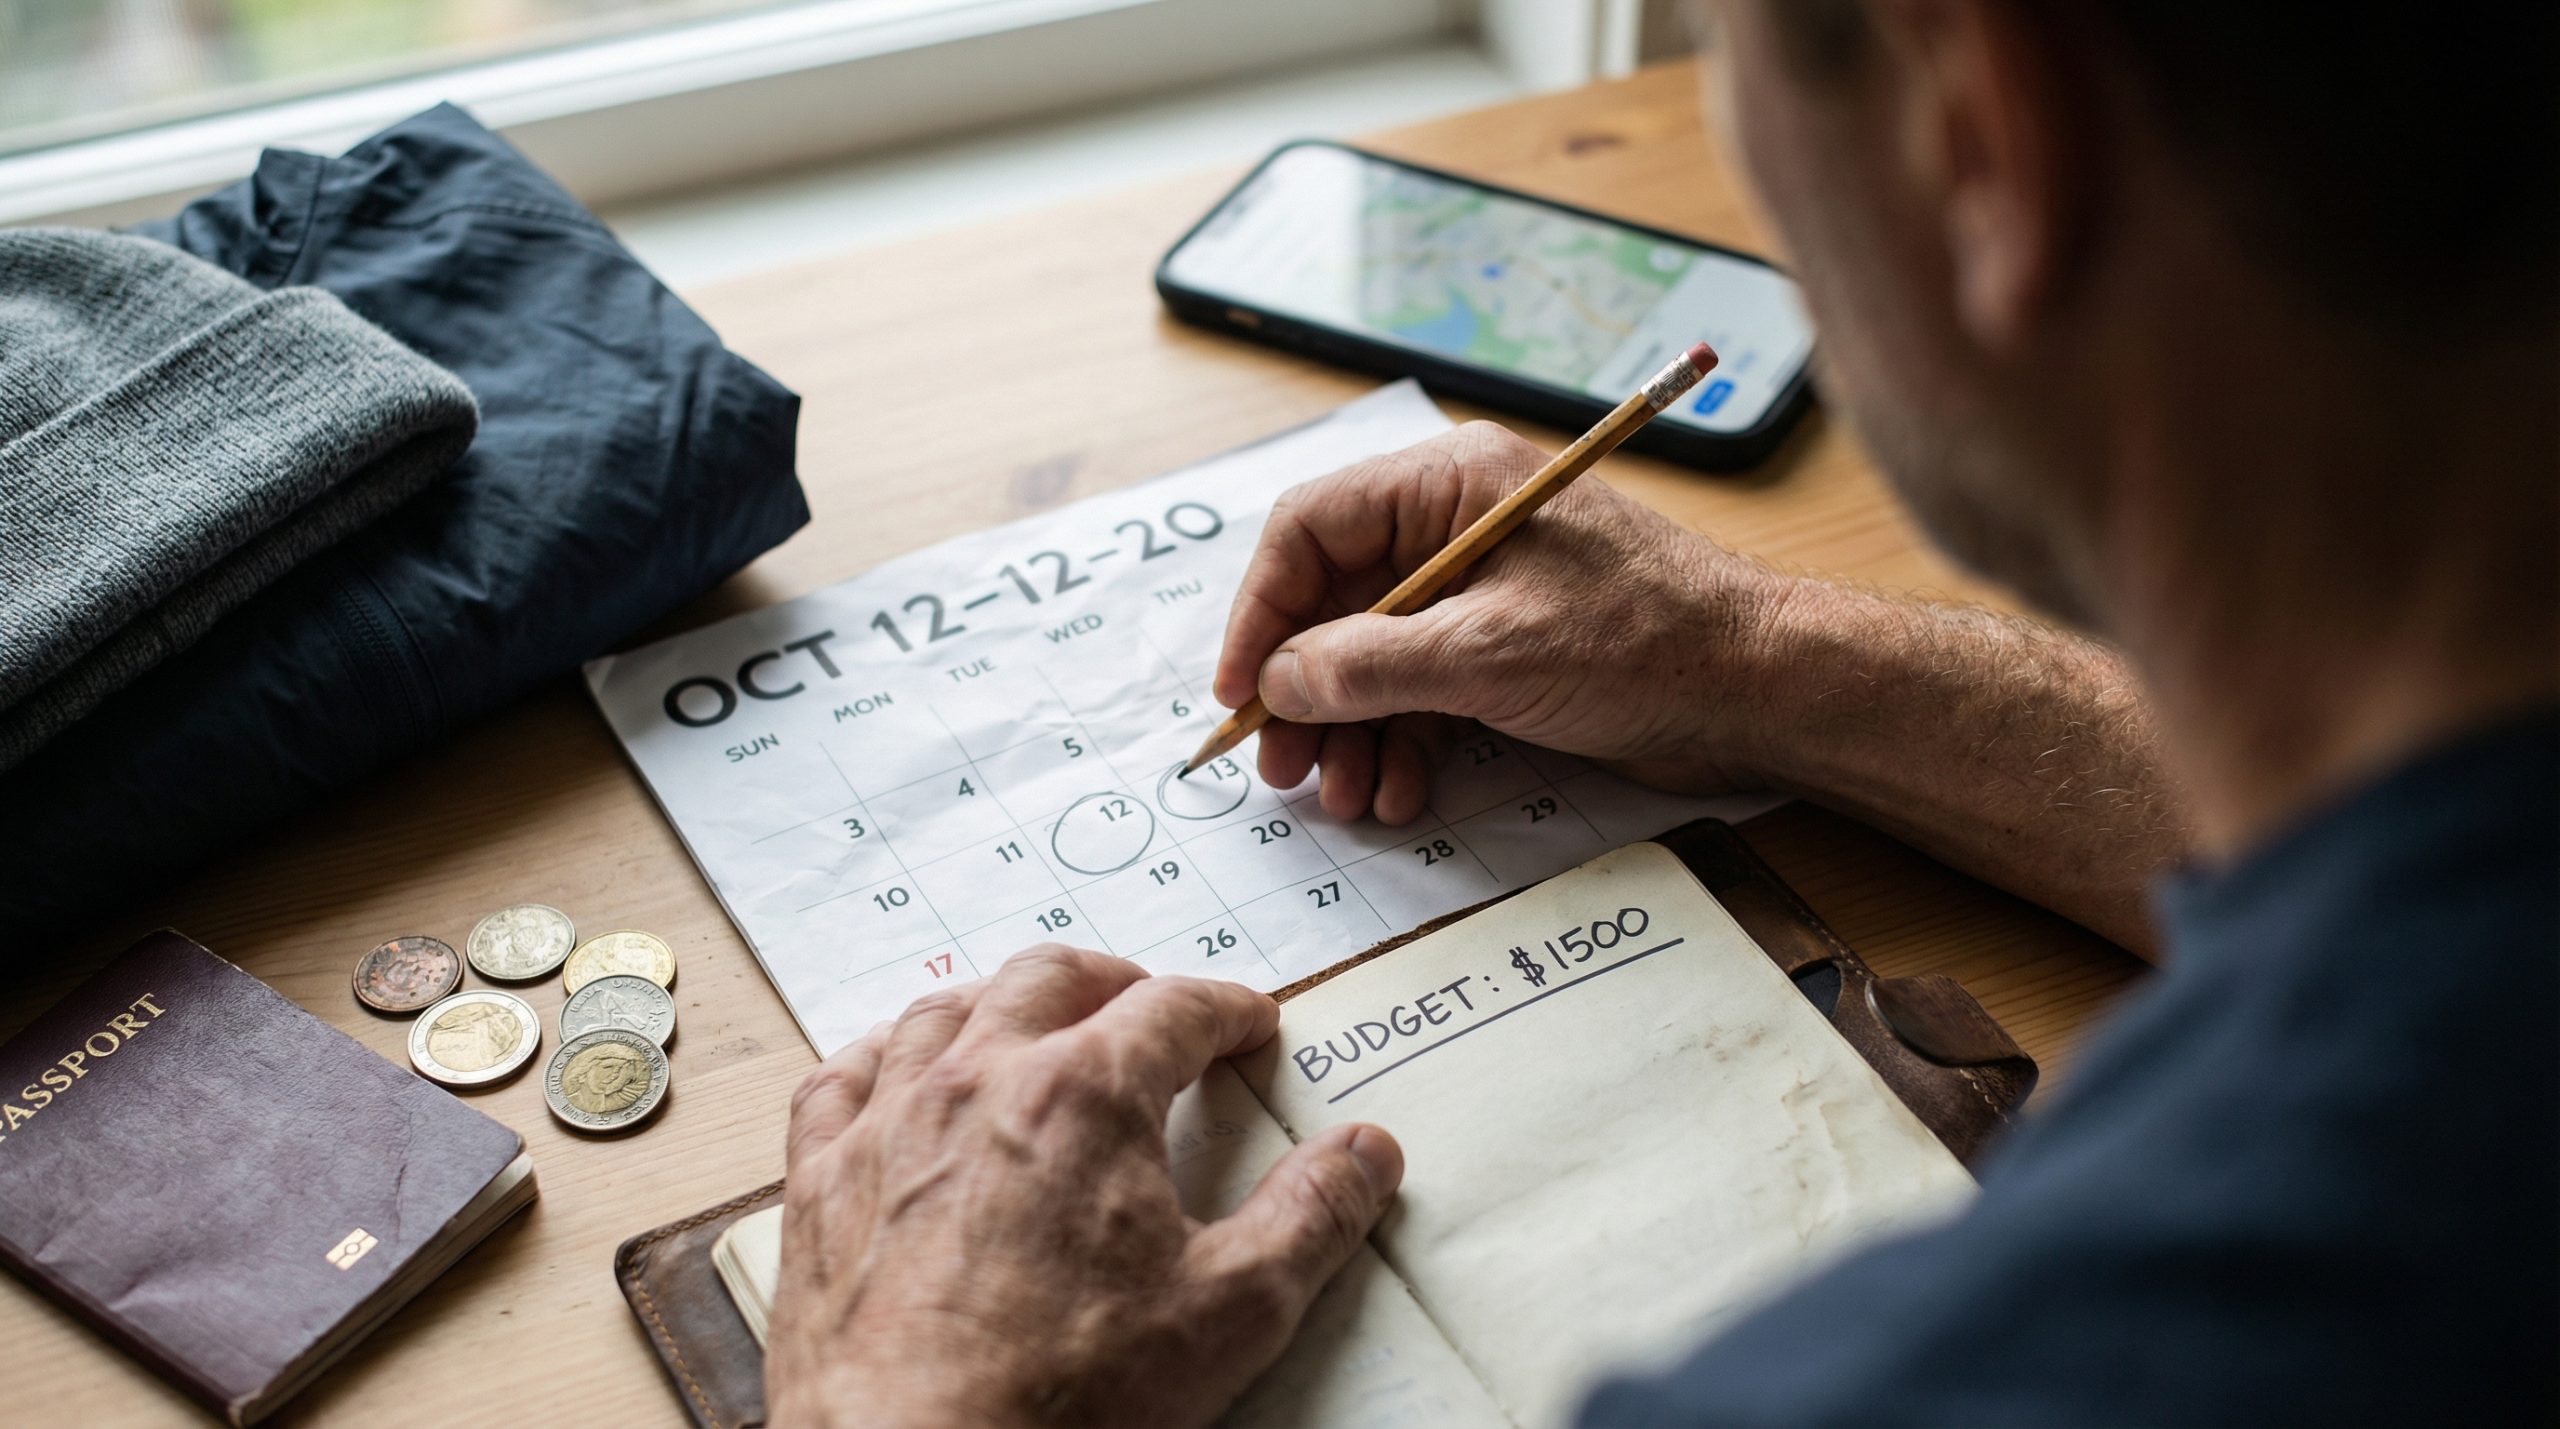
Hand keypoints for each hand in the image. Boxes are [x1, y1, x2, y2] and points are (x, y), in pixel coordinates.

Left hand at [764, 946, 1404, 1428]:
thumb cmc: (1065, 1398)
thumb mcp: (1231, 1311)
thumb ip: (1311, 1218)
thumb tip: (1368, 1152)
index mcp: (1084, 1093)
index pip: (1173, 1008)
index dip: (1225, 1008)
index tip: (1248, 1024)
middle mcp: (977, 1082)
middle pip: (1050, 978)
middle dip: (1114, 978)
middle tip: (1149, 1005)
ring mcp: (887, 1127)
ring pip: (941, 1011)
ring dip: (999, 1001)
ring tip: (1032, 1019)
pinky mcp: (820, 1186)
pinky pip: (839, 1080)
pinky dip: (878, 1056)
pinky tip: (895, 1069)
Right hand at [1214, 421, 1798, 821]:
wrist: (1760, 690)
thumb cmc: (1642, 642)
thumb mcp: (1487, 654)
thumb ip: (1369, 666)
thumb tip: (1279, 682)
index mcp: (1450, 484)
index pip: (1311, 529)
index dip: (1261, 610)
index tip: (1240, 690)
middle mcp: (1457, 526)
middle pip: (1336, 602)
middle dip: (1306, 690)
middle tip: (1282, 768)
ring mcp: (1484, 590)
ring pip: (1377, 657)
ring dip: (1354, 732)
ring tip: (1348, 798)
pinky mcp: (1509, 648)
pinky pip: (1425, 690)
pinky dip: (1405, 743)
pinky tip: (1401, 794)